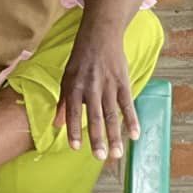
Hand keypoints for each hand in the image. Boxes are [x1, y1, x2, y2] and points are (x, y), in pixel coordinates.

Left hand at [55, 20, 137, 160]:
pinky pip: (128, 104)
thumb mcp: (66, 77)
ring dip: (115, 135)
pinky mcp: (124, 82)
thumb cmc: (80, 59)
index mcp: (74, 86)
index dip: (74, 130)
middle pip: (95, 116)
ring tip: (116, 154)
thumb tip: (56, 125)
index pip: (74, 112)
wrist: (100, 35)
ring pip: (112, 114)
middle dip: (97, 138)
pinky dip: (132, 120)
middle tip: (99, 157)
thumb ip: (63, 102)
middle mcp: (91, 87)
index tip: (75, 148)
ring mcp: (109, 85)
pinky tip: (135, 135)